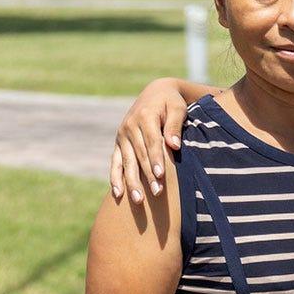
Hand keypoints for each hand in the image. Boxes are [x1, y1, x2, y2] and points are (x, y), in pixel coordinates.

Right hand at [111, 78, 190, 203]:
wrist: (155, 93)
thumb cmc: (171, 103)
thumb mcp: (178, 108)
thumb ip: (175, 125)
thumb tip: (174, 145)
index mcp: (145, 116)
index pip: (152, 142)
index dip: (156, 159)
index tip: (161, 175)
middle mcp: (129, 126)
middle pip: (139, 155)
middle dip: (147, 175)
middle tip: (157, 192)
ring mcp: (122, 136)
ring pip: (126, 162)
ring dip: (131, 182)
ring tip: (138, 200)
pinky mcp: (119, 143)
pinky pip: (116, 162)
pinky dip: (116, 178)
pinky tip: (118, 194)